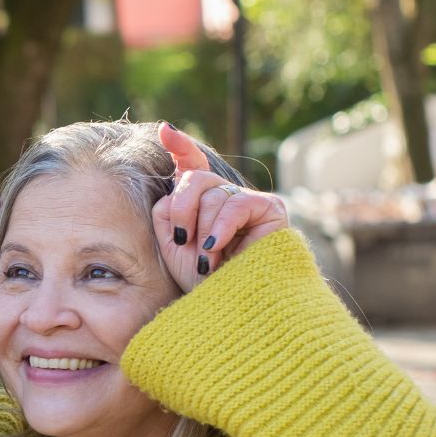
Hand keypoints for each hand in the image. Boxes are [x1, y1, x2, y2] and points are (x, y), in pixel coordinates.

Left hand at [150, 123, 288, 292]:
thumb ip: (168, 208)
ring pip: (213, 193)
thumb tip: (178, 174)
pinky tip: (217, 247)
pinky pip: (236, 203)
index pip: (193, 166)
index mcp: (201, 203)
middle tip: (184, 241)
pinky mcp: (271, 208)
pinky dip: (221, 226)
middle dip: (182, 209)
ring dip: (203, 230)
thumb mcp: (172, 242)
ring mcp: (249, 201)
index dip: (181, 147)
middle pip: (195, 178)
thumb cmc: (200, 279)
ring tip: (207, 259)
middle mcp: (226, 197)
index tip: (165, 131)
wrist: (229, 305)